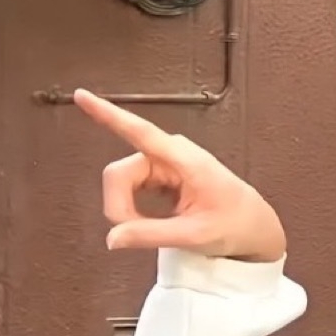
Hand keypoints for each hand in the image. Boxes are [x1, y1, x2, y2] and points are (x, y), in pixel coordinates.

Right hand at [74, 89, 286, 262]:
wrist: (254, 226)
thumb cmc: (234, 224)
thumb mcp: (195, 235)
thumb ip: (152, 236)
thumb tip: (112, 239)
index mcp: (184, 159)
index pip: (140, 132)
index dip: (108, 115)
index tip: (81, 96)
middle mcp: (169, 154)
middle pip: (119, 173)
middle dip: (119, 207)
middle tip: (135, 235)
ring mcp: (163, 163)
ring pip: (121, 183)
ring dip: (125, 211)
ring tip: (150, 231)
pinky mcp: (159, 175)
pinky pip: (129, 189)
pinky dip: (130, 210)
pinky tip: (146, 223)